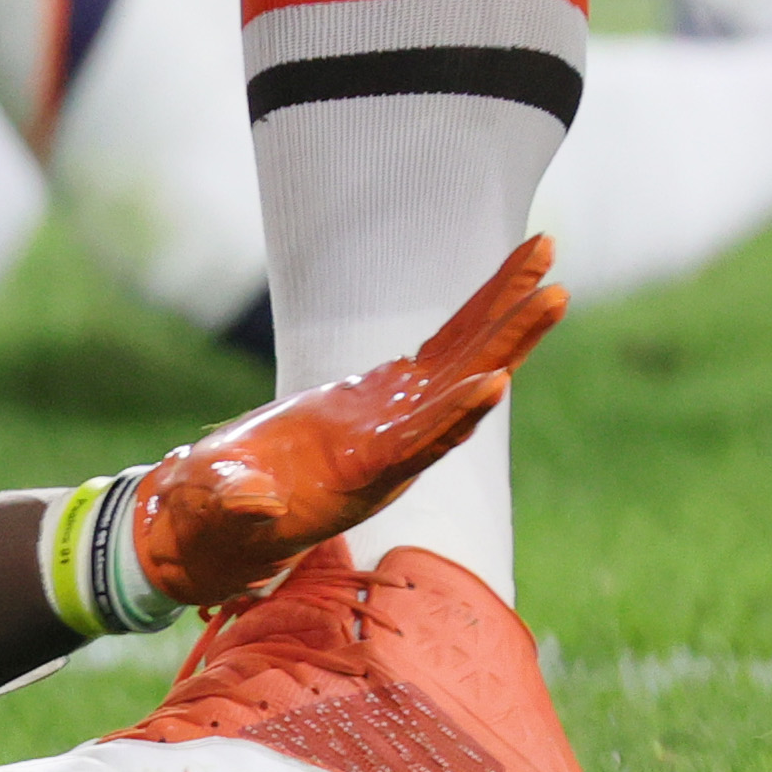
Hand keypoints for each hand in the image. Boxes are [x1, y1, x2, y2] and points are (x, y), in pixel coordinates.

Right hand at [131, 237, 559, 605]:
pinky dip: (475, 316)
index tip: (496, 379)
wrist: (232, 515)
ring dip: (506, 311)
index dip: (456, 414)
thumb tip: (249, 500)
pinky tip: (508, 284)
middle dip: (509, 341)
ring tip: (545, 255)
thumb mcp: (216, 509)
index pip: (420, 444)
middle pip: (465, 387)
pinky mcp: (390, 395)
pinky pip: (444, 349)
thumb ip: (232, 503)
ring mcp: (400, 417)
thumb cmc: (216, 516)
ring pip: (465, 358)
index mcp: (363, 477)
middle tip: (556, 292)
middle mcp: (398, 446)